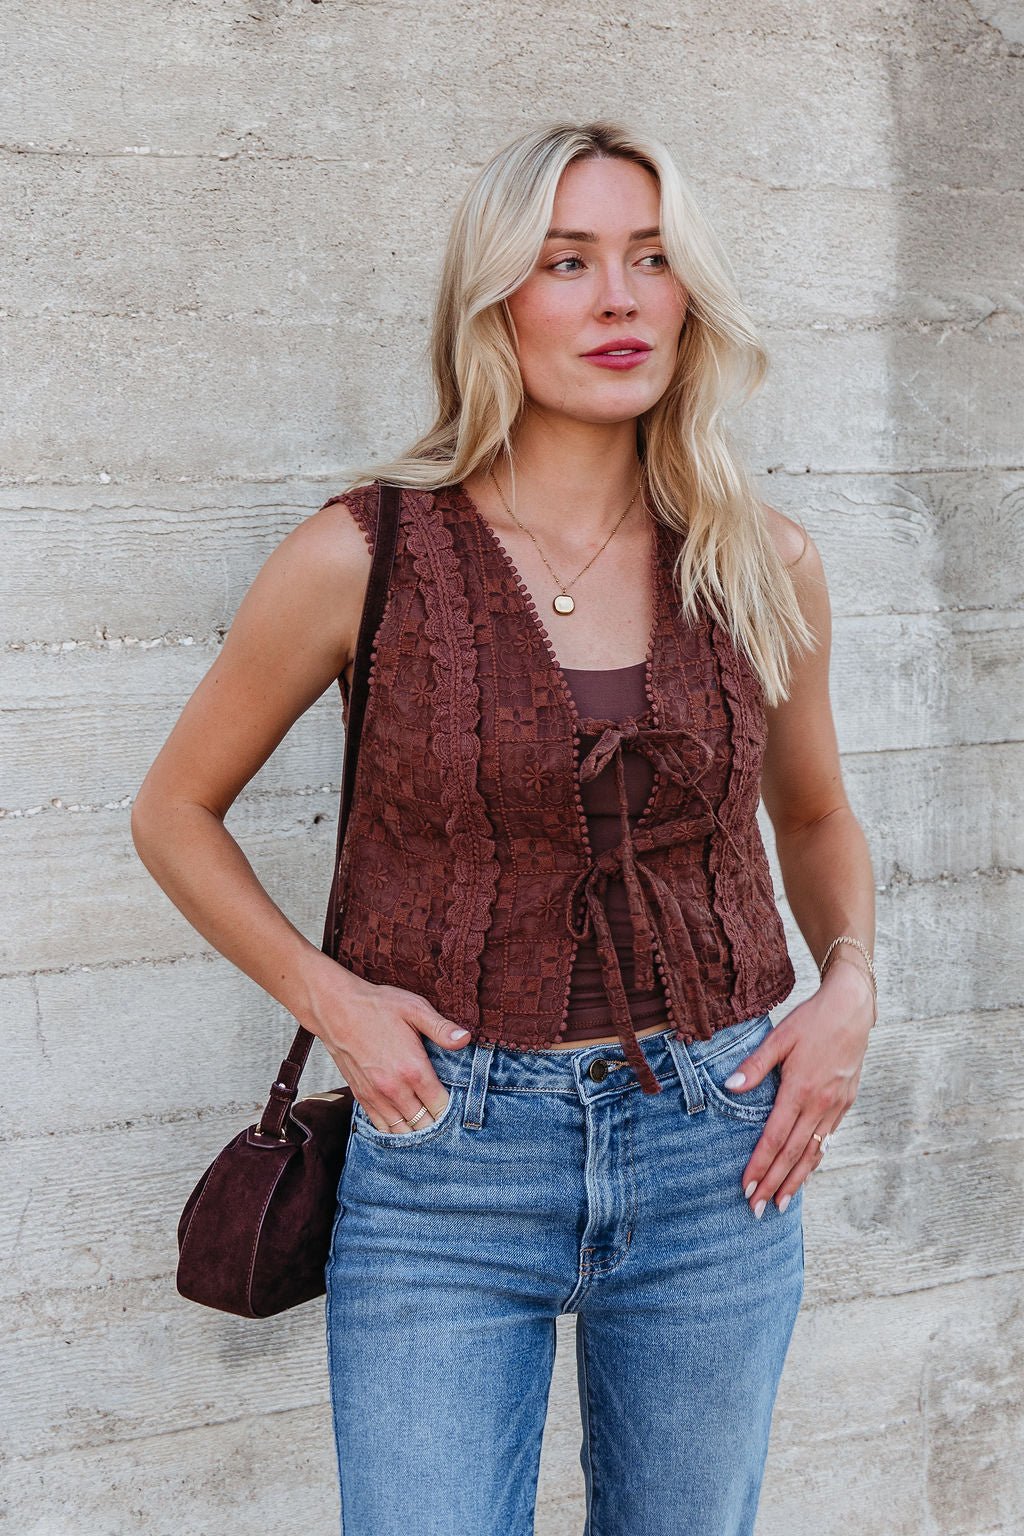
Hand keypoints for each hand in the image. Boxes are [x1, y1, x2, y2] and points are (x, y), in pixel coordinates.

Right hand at [301, 957, 471, 1133]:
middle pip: (423, 1124)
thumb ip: (441, 1028)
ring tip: (428, 1124)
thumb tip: (466, 1039)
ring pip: (402, 1130)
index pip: (440, 1106)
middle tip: (447, 1118)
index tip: (459, 1106)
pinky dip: (394, 1130)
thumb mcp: (414, 1008)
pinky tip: (404, 1125)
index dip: (453, 1110)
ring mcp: (375, 1095)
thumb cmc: (376, 1006)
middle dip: (437, 1123)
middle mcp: (394, 1089)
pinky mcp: (361, 1096)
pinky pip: (380, 1126)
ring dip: (416, 1130)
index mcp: (412, 1069)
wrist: (335, 1009)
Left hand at [727, 959, 874, 1214]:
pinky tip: (803, 1173)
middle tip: (756, 1210)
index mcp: (800, 1089)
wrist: (853, 1009)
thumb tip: (729, 1086)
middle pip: (792, 1153)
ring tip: (780, 1203)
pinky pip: (826, 1140)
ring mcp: (835, 1107)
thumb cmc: (812, 1020)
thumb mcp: (779, 1037)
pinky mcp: (845, 1103)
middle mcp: (820, 1104)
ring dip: (795, 1180)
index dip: (759, 1165)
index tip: (746, 1188)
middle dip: (773, 1183)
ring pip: (813, 1152)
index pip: (774, 1138)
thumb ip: (755, 1065)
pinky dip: (813, 1161)